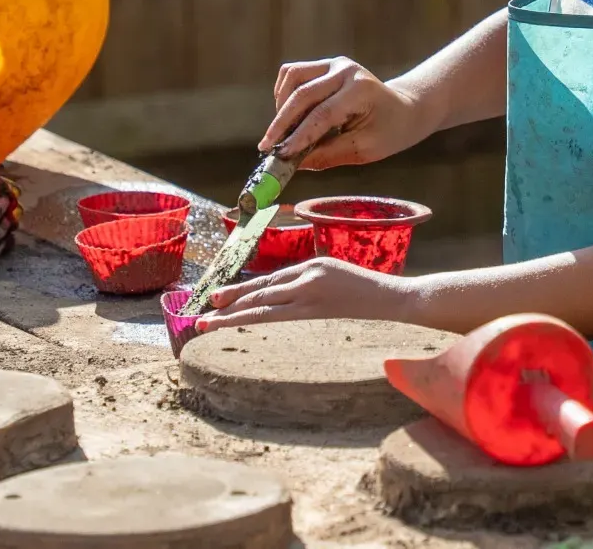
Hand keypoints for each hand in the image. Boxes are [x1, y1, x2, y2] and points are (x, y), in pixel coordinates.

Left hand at [196, 257, 417, 331]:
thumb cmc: (363, 287)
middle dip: (229, 304)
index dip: (240, 292)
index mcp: (310, 267)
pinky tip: (241, 325)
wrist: (390, 297)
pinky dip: (256, 319)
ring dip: (234, 315)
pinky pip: (279, 316)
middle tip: (202, 314)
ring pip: (264, 306)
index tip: (216, 300)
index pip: (267, 282)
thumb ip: (304, 281)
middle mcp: (306, 279)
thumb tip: (276, 294)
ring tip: (210, 323)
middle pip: (260, 293)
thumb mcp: (330, 273)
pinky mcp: (317, 310)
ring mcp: (310, 295)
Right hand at [258, 57, 431, 170]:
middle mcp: (346, 70)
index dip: (298, 136)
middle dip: (281, 124)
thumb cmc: (389, 132)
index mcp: (361, 90)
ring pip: (292, 78)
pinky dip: (285, 93)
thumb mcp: (365, 150)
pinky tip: (288, 114)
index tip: (280, 156)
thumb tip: (294, 164)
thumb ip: (329, 155)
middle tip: (266, 148)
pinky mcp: (326, 65)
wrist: (405, 109)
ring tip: (281, 132)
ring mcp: (335, 64)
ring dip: (281, 106)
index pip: (322, 114)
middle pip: (302, 95)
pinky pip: (294, 74)